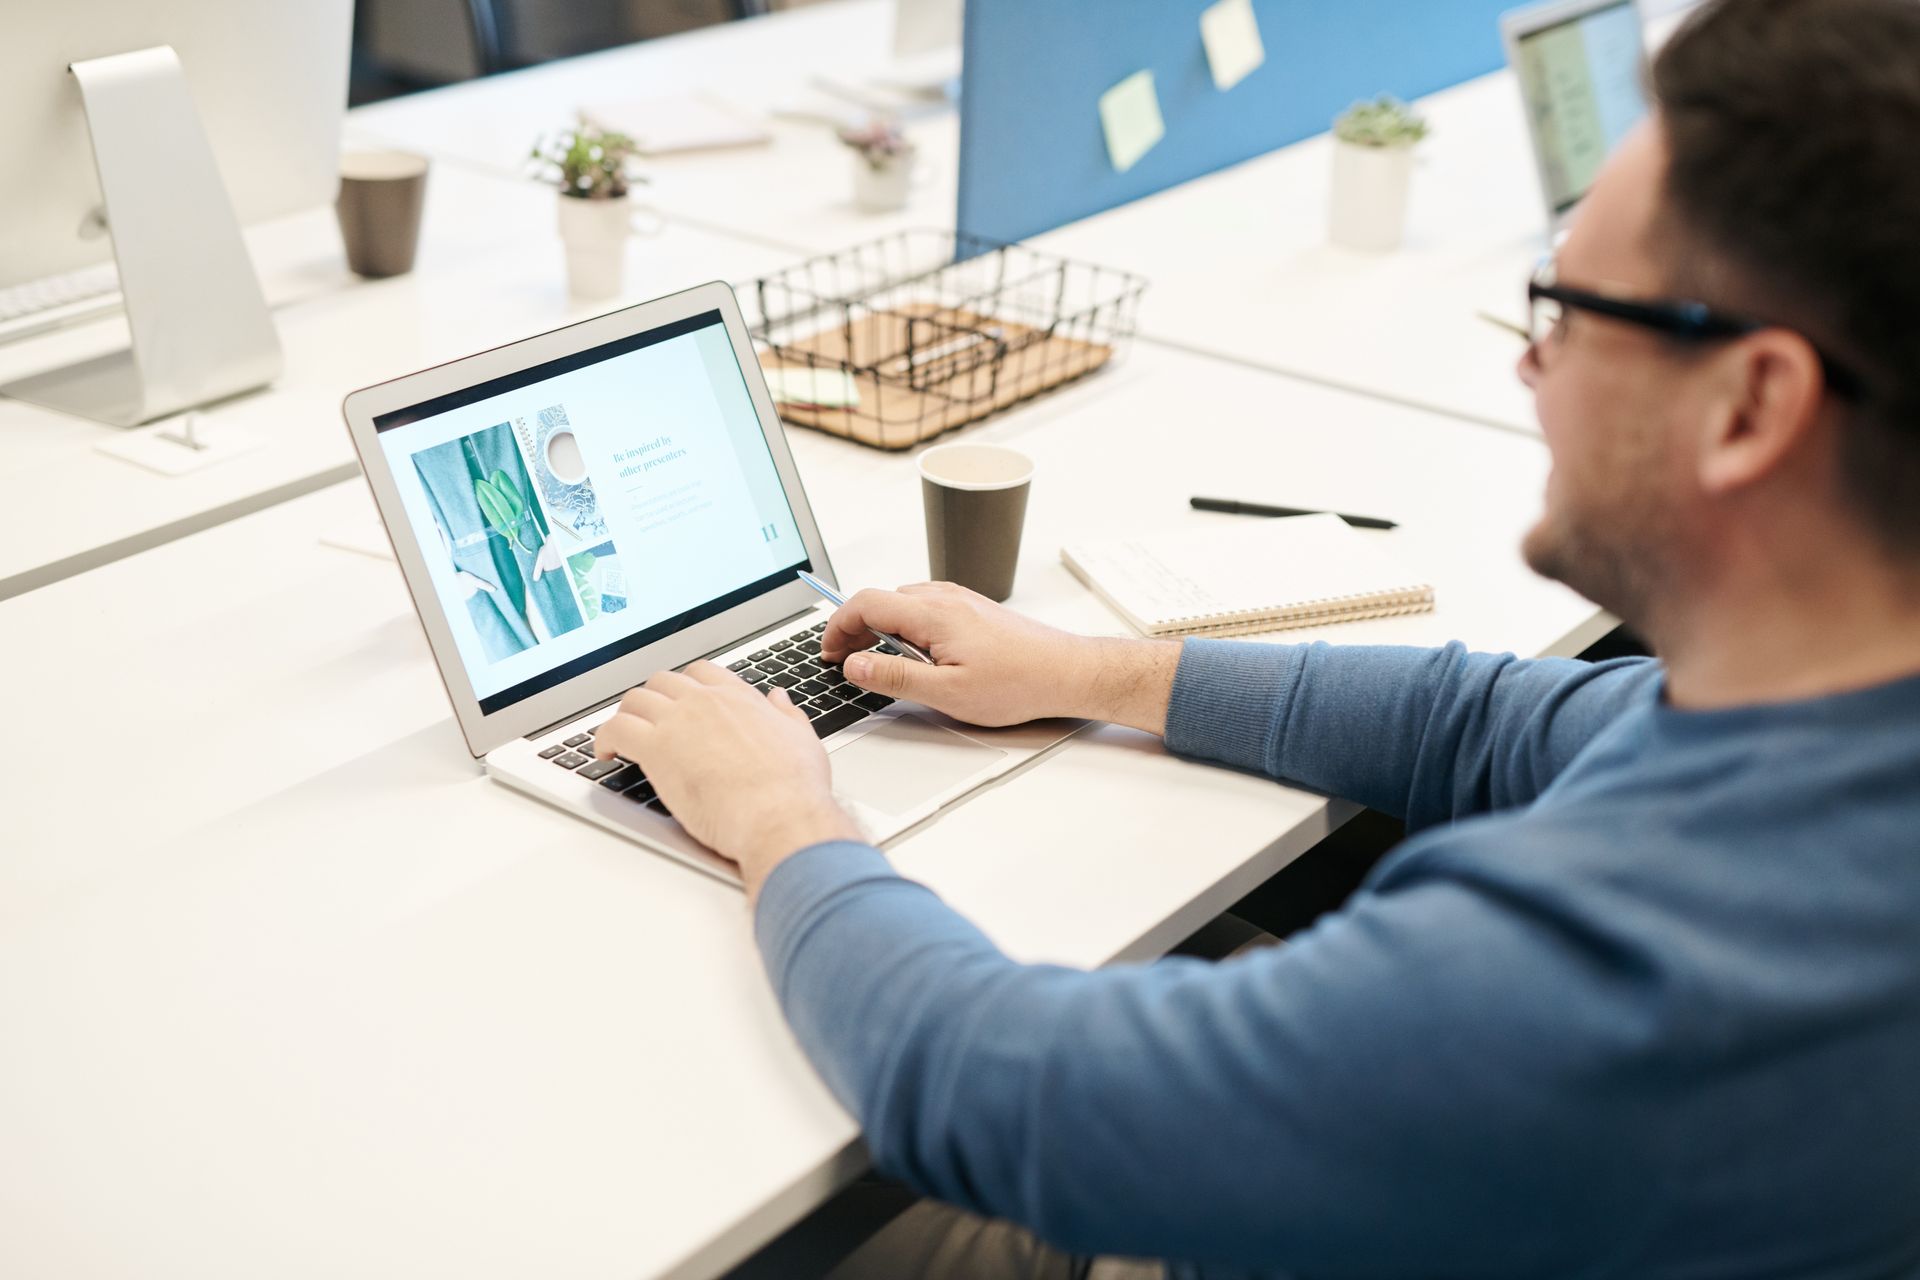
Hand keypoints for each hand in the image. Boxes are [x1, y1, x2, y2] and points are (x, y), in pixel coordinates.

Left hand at [594, 661, 861, 900]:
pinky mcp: (656, 749)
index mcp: (739, 697)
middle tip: (647, 721)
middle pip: (662, 682)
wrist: (778, 814)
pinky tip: (604, 753)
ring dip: (626, 715)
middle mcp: (705, 701)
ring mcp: (678, 722)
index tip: (678, 701)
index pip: (701, 672)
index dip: (684, 685)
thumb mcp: (802, 739)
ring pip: (635, 700)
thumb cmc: (793, 788)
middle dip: (652, 699)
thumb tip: (779, 698)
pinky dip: (603, 738)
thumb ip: (787, 714)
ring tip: (621, 737)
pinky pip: (616, 729)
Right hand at [820, 582, 1182, 732]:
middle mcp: (944, 597)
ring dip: (883, 630)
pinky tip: (918, 657)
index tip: (829, 652)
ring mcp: (960, 600)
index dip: (838, 627)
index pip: (865, 603)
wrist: (1067, 673)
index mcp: (932, 613)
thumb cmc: (1018, 683)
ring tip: (882, 665)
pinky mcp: (973, 610)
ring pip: (904, 605)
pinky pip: (926, 610)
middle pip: (882, 601)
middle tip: (848, 664)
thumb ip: (895, 678)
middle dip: (856, 630)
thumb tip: (855, 665)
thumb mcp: (947, 693)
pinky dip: (908, 628)